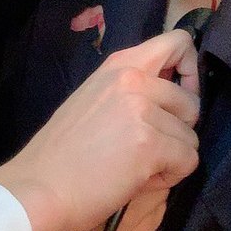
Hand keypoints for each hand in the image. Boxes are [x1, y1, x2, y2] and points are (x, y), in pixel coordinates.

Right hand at [0, 29, 198, 230]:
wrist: (38, 188)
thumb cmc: (63, 152)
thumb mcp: (95, 98)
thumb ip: (131, 90)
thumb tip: (170, 97)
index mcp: (120, 64)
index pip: (179, 42)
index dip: (189, 71)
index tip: (177, 98)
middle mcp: (134, 78)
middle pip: (192, 102)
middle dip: (178, 131)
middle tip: (146, 148)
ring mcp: (142, 109)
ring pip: (191, 137)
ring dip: (170, 157)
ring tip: (135, 166)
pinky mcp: (149, 143)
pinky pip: (188, 160)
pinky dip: (170, 176)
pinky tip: (138, 180)